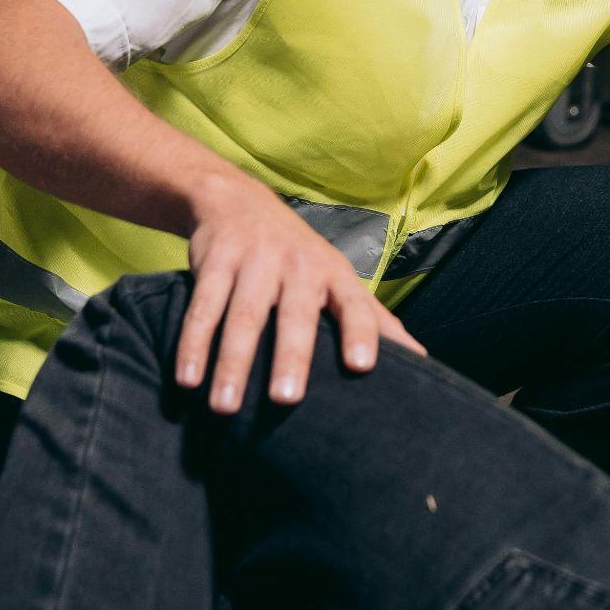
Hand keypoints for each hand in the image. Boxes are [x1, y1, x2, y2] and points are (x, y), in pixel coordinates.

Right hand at [173, 175, 424, 411]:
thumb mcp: (340, 280)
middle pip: (294, 315)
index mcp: (334, 275)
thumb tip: (422, 359)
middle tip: (286, 400)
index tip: (361, 367)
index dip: (361, 333)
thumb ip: (375, 320)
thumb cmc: (300, 258)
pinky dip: (193, 344)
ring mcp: (255, 260)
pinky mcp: (215, 260)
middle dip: (292, 356)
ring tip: (224, 408)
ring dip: (232, 363)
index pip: (354, 305)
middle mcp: (298, 265)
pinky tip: (187, 380)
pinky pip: (202, 307)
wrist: (238, 201)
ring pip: (243, 316)